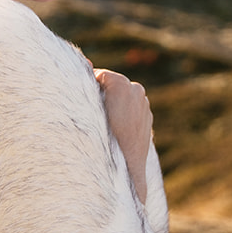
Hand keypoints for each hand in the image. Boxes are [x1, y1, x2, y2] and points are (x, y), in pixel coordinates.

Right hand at [95, 69, 151, 202]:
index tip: (83, 100)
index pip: (99, 76)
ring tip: (105, 125)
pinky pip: (132, 110)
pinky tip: (116, 130)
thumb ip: (90, 84)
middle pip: (113, 85)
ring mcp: (144, 103)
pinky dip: (124, 115)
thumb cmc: (102, 139)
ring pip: (123, 97)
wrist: (125, 169)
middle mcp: (136, 89)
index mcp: (120, 83)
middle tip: (92, 114)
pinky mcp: (148, 117)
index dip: (88, 87)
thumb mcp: (90, 110)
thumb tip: (87, 63)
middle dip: (103, 95)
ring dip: (114, 105)